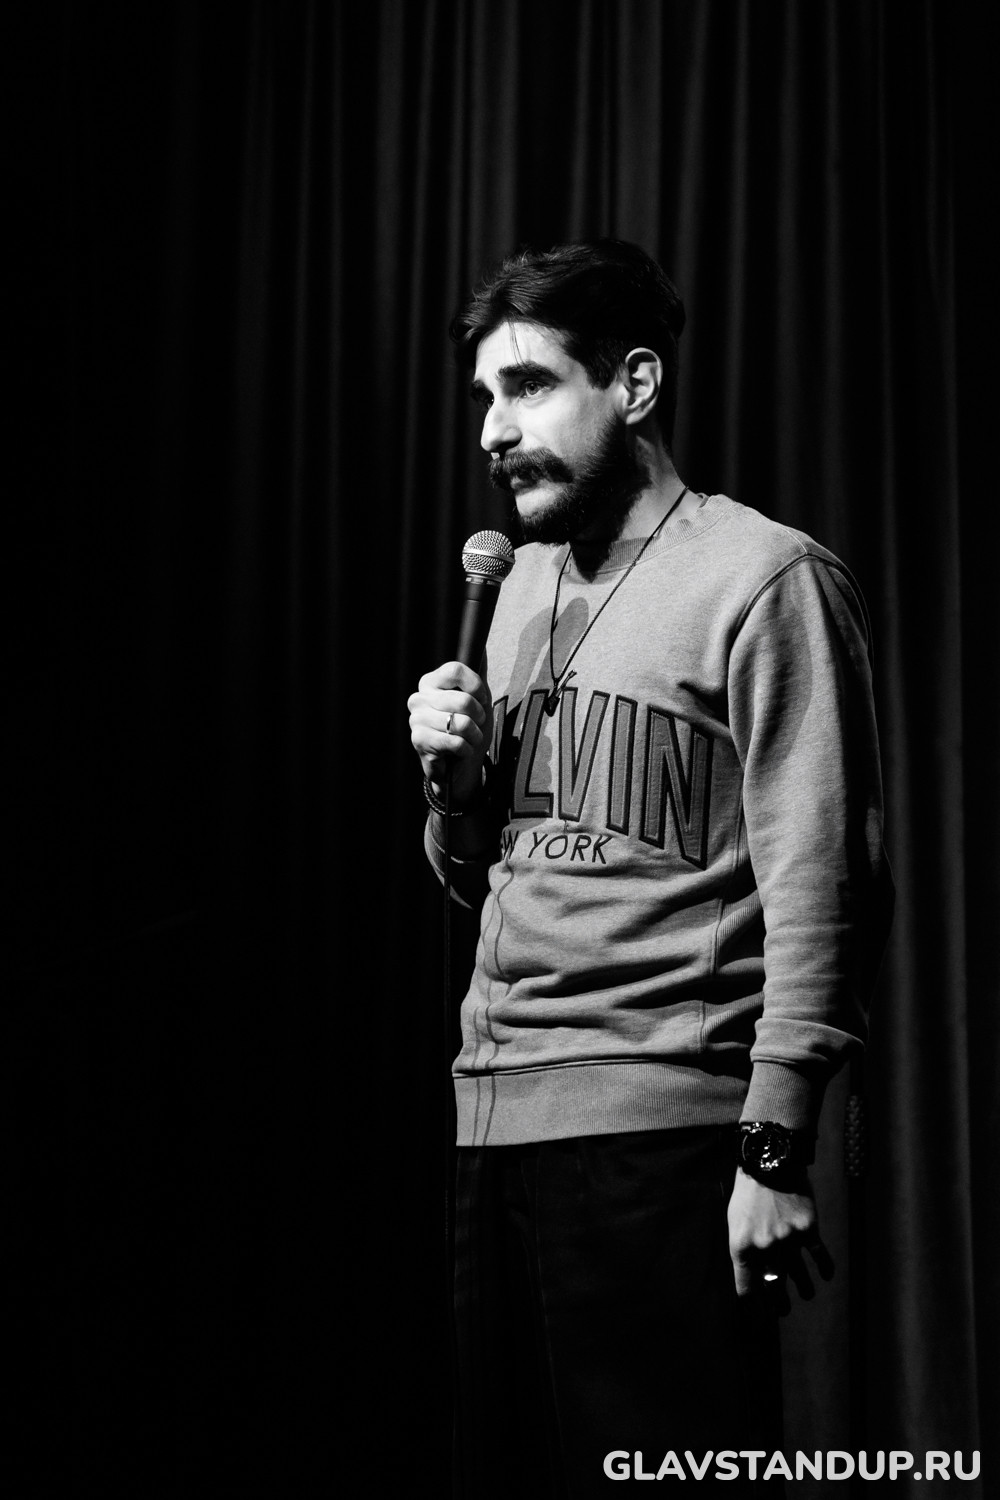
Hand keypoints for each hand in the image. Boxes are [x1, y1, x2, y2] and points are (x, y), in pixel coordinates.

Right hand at [407, 659, 492, 808]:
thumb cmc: (468, 729)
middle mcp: (419, 697)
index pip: (455, 669)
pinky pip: (455, 742)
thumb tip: (483, 646)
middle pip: (464, 700)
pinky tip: (459, 752)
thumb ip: (479, 673)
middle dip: (479, 718)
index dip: (476, 687)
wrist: (459, 766)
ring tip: (467, 739)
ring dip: (474, 736)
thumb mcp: (479, 699)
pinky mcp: (418, 740)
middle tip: (474, 725)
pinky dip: (466, 750)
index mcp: (431, 682)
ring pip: (461, 723)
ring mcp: (416, 719)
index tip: (480, 700)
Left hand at [727, 1167, 833, 1310]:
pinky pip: (819, 1256)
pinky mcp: (808, 1230)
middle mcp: (766, 1249)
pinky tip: (826, 1276)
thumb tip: (753, 1271)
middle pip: (773, 1287)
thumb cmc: (748, 1192)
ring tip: (806, 1295)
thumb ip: (744, 1246)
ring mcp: (789, 1240)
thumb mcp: (735, 1220)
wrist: (769, 1162)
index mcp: (742, 1247)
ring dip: (803, 1290)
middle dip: (778, 1305)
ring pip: (799, 1276)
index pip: (746, 1287)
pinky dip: (825, 1269)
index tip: (756, 1317)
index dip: (751, 1305)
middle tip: (782, 1311)